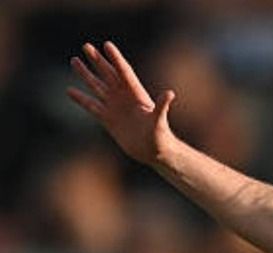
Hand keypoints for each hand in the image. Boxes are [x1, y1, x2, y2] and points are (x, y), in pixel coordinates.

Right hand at [67, 41, 176, 165]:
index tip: (107, 44)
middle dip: (97, 61)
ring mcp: (115, 107)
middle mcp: (124, 97)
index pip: (124, 72)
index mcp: (136, 94)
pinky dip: (80, 99)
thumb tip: (169, 93)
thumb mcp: (160, 120)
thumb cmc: (160, 136)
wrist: (153, 152)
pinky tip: (69, 90)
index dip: (116, 59)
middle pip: (108, 74)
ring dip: (85, 75)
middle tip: (86, 46)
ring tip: (74, 61)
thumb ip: (162, 106)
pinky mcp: (108, 119)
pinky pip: (91, 106)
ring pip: (97, 86)